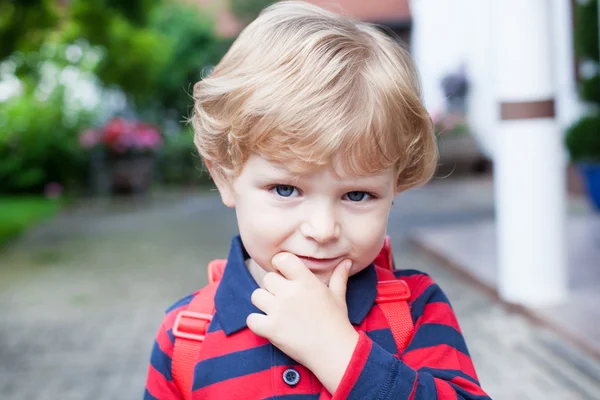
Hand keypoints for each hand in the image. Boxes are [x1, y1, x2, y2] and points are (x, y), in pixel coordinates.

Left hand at [247, 253, 358, 393]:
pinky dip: (257, 322)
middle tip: (284, 298)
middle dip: (273, 287)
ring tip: (275, 311)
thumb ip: (339, 277)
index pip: (282, 259)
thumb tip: (346, 262)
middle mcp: (290, 293)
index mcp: (306, 281)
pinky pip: (251, 319)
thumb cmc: (337, 322)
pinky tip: (268, 325)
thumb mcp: (338, 296)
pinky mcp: (271, 329)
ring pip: (256, 296)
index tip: (284, 273)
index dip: (280, 264)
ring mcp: (279, 311)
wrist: (334, 351)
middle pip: (267, 279)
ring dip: (263, 303)